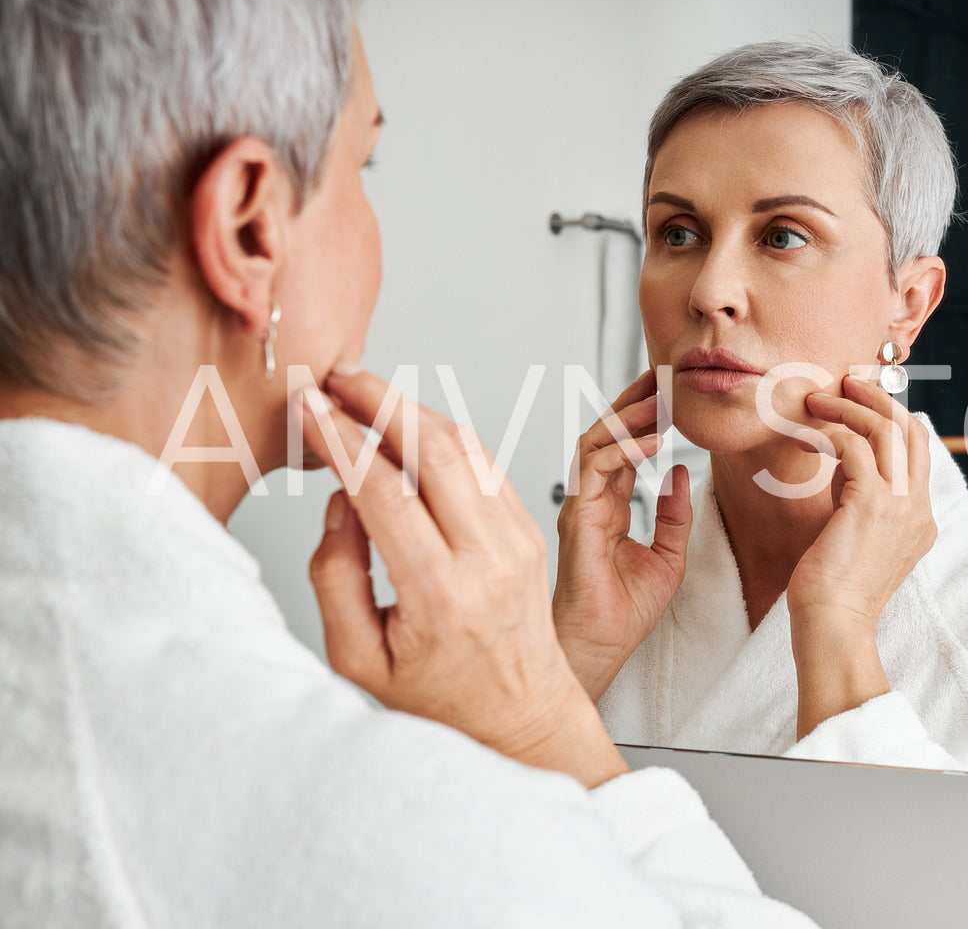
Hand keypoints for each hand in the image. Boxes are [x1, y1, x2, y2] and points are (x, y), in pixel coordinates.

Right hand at [303, 369, 626, 788]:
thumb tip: (340, 501)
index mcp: (439, 594)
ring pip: (465, 447)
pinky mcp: (530, 532)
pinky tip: (409, 426)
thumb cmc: (439, 698)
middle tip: (336, 377)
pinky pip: (486, 465)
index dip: (342, 439)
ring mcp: (517, 541)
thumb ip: (336, 575)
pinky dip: (445, 435)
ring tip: (364, 392)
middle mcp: (487, 559)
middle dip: (379, 401)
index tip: (310, 409)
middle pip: (432, 450)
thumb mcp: (358, 657)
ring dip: (412, 409)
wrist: (521, 717)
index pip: (384, 490)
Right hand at [553, 370, 692, 700]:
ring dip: (628, 417)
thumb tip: (678, 471)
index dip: (644, 417)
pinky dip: (622, 450)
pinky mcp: (578, 519)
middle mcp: (590, 500)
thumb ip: (672, 514)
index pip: (622, 447)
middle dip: (633, 402)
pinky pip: (595, 470)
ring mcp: (580, 507)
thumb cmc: (623, 613)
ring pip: (596, 443)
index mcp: (608, 506)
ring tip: (660, 398)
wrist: (602, 648)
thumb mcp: (668, 556)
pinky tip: (651, 440)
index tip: (670, 393)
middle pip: (606, 434)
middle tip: (664, 376)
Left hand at [786, 375, 938, 736]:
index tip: (858, 401)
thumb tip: (843, 456)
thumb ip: (858, 496)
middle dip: (877, 398)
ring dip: (848, 407)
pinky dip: (827, 432)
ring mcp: (899, 506)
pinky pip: (852, 446)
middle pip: (911, 428)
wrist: (833, 625)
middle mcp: (917, 508)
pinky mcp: (870, 505)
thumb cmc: (832, 589)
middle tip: (844, 383)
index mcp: (919, 518)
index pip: (918, 449)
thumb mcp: (855, 535)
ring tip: (816, 400)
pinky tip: (804, 436)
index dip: (891, 416)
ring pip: (885, 429)